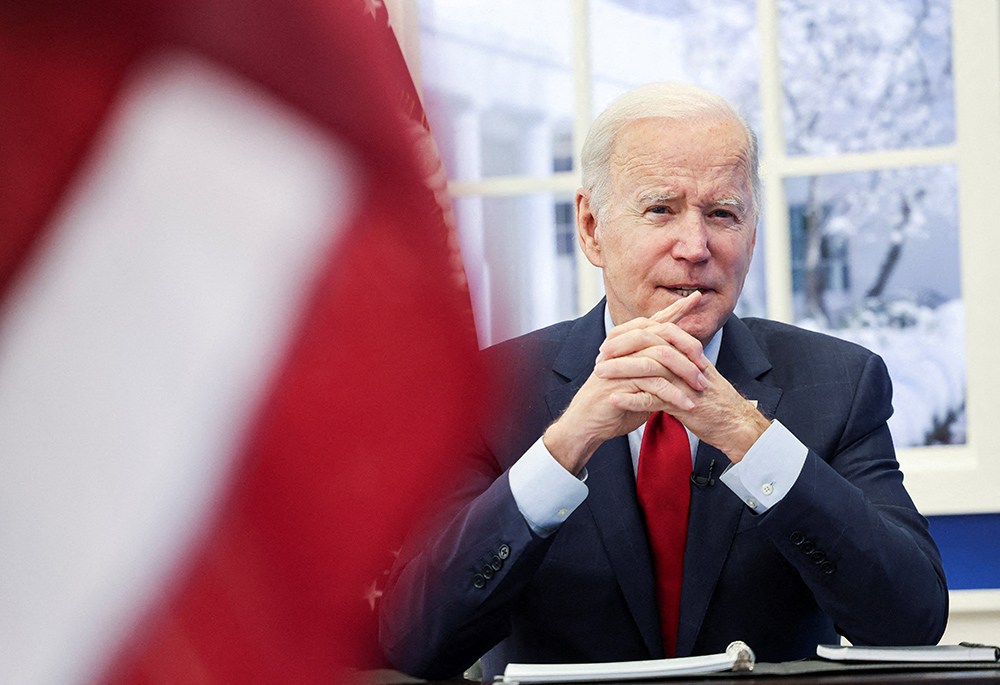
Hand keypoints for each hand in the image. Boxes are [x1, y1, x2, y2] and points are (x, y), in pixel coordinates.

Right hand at [543, 293, 707, 474]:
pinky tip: (687, 405)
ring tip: (701, 388)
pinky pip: (653, 383)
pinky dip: (673, 394)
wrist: (587, 424)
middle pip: (661, 334)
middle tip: (705, 365)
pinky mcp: (620, 382)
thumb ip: (657, 368)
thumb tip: (682, 361)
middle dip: (688, 347)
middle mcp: (622, 347)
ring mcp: (620, 362)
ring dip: (684, 374)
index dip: (676, 308)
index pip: (655, 320)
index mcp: (627, 343)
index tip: (697, 297)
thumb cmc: (615, 403)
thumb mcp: (640, 382)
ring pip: (660, 357)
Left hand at [595, 311, 769, 462]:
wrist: (735, 425)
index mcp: (688, 352)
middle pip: (649, 343)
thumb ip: (676, 358)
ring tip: (600, 374)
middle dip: (621, 347)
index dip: (629, 334)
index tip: (608, 342)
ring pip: (649, 368)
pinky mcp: (684, 404)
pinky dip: (632, 399)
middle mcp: (687, 362)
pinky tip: (614, 399)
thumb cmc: (711, 400)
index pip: (655, 330)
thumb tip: (652, 348)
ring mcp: (685, 382)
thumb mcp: (693, 373)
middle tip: (600, 355)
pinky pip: (654, 399)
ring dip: (621, 370)